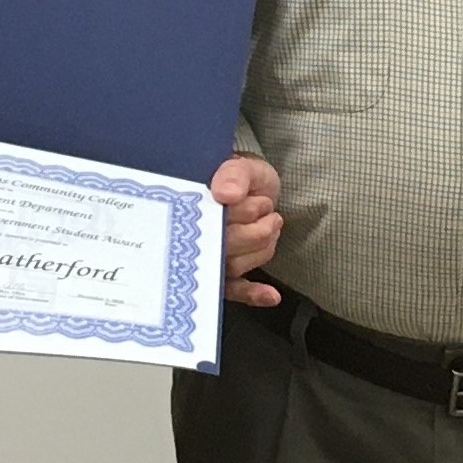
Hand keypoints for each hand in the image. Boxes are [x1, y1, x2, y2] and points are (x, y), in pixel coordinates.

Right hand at [210, 153, 282, 307]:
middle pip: (227, 248)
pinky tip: (271, 295)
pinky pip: (234, 290)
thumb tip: (226, 195)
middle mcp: (196, 240)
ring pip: (236, 265)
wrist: (250, 186)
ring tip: (270, 224)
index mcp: (191, 212)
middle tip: (266, 208)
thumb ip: (234, 174)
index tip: (255, 201)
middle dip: (256, 229)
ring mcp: (211, 259)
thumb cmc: (240, 178)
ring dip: (261, 247)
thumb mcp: (241, 166)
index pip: (214, 224)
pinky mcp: (226, 274)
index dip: (243, 213)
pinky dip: (253, 294)